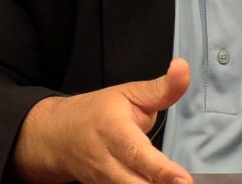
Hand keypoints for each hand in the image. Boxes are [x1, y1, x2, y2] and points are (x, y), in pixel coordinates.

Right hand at [9, 58, 193, 183]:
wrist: (58, 134)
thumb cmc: (98, 112)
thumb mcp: (130, 93)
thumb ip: (162, 88)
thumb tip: (183, 69)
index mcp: (113, 129)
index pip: (138, 153)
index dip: (162, 170)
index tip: (183, 179)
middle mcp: (105, 159)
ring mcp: (102, 180)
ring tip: (173, 183)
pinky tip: (156, 182)